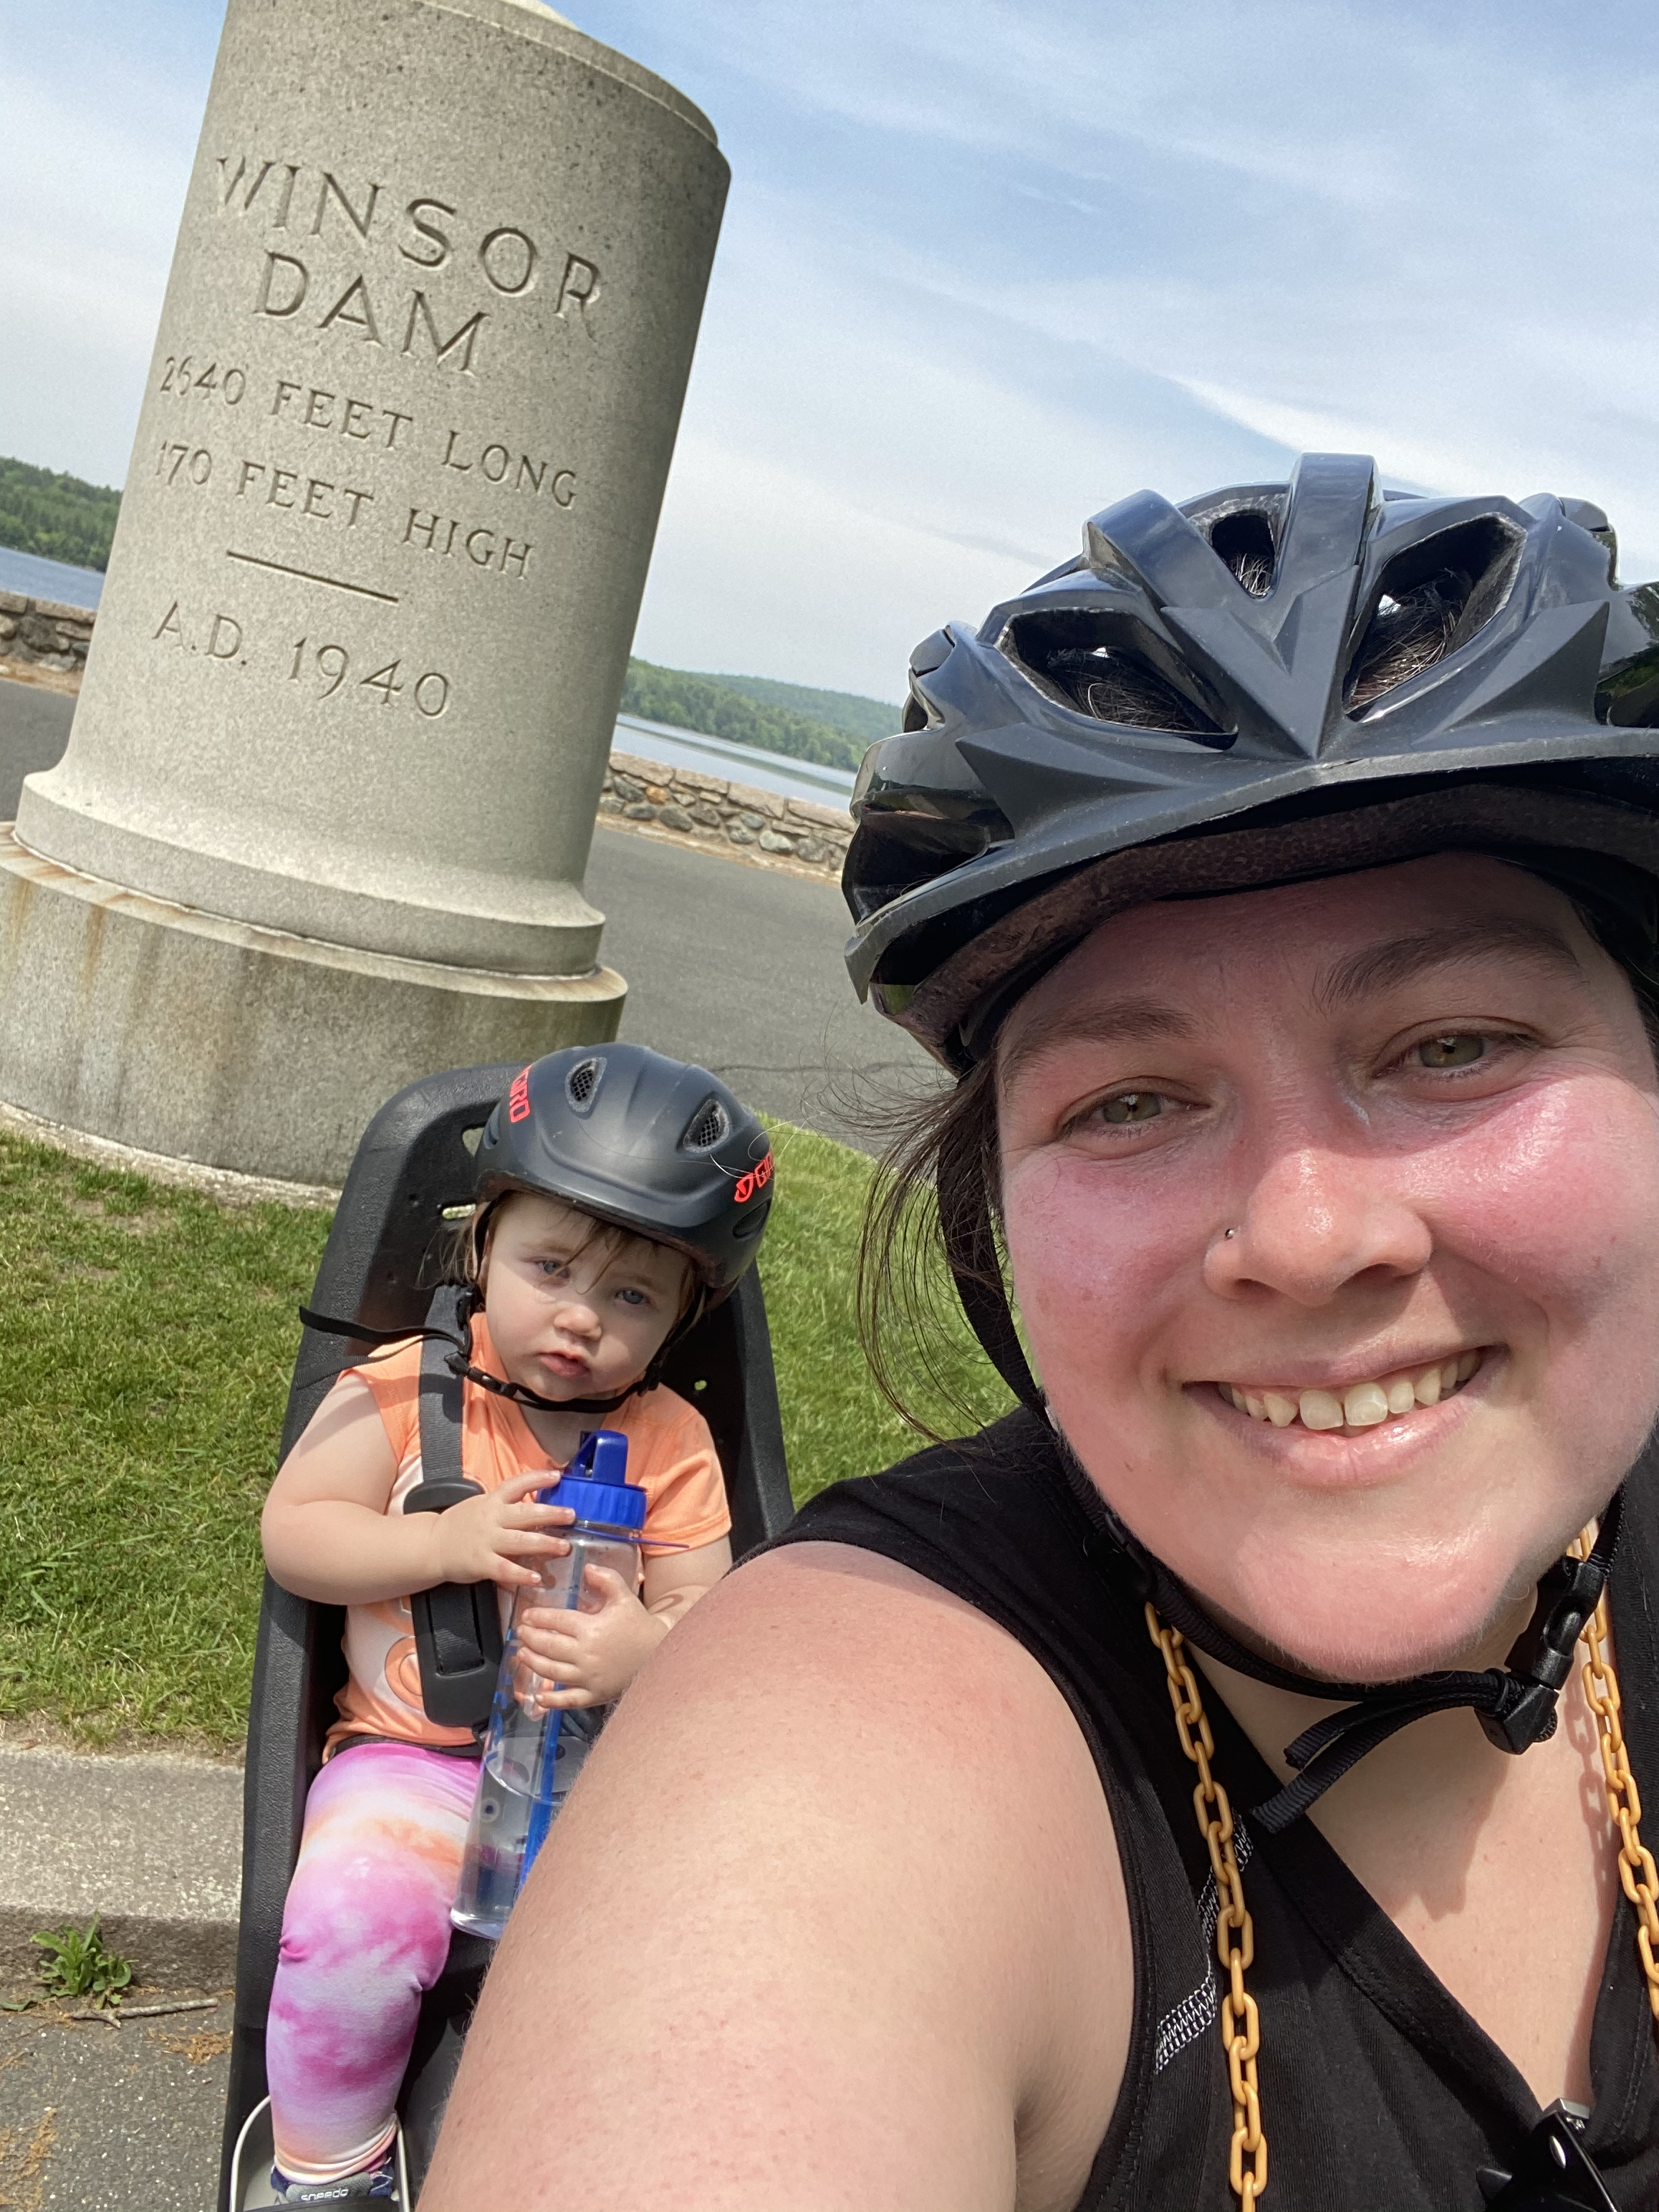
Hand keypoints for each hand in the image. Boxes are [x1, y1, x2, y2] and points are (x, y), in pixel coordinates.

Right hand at [424, 1469, 574, 1590]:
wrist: (431, 1545)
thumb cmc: (460, 1525)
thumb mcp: (481, 1505)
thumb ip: (505, 1504)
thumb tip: (536, 1501)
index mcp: (492, 1501)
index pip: (516, 1484)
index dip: (537, 1479)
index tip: (557, 1476)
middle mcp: (491, 1518)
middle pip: (525, 1513)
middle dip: (550, 1514)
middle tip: (571, 1515)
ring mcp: (486, 1541)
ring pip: (519, 1541)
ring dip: (544, 1544)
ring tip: (564, 1547)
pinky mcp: (480, 1563)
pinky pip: (504, 1569)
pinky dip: (521, 1575)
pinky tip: (537, 1578)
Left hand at [514, 1566, 665, 1707]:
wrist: (659, 1652)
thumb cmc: (637, 1624)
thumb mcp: (624, 1596)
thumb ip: (606, 1579)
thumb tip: (587, 1568)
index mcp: (590, 1628)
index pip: (556, 1621)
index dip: (539, 1617)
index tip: (527, 1616)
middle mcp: (585, 1654)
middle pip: (549, 1646)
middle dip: (530, 1638)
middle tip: (521, 1632)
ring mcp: (588, 1677)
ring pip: (552, 1671)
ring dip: (533, 1662)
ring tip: (522, 1654)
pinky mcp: (594, 1695)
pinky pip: (568, 1700)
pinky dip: (551, 1701)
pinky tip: (538, 1696)